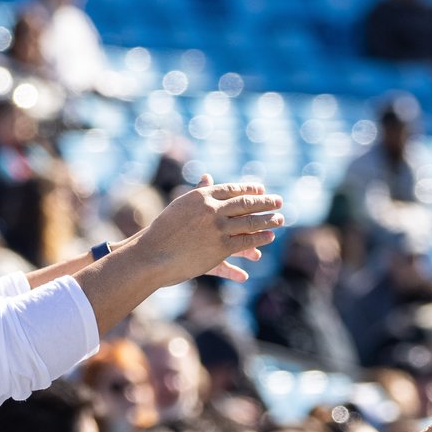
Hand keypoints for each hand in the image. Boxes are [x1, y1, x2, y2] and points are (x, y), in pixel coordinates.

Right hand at [137, 174, 282, 285]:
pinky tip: (269, 238)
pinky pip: (245, 242)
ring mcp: (217, 228)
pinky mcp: (219, 247)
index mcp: (201, 196)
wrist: (151, 254)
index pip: (232, 189)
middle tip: (279, 201)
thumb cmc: (162, 231)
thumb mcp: (180, 206)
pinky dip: (259, 239)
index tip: (261, 189)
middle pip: (245, 203)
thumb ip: (197, 192)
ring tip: (280, 219)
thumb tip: (208, 176)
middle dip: (265, 202)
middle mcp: (211, 209)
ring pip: (250, 222)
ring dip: (267, 220)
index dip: (249, 189)